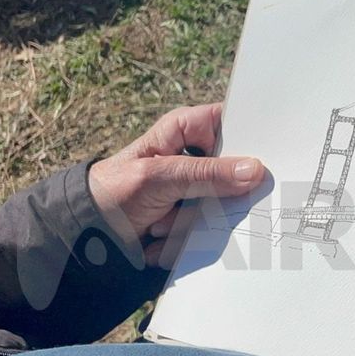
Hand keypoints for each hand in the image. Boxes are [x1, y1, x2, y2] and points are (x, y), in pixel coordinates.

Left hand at [88, 103, 264, 266]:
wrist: (88, 232)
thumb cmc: (113, 190)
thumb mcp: (159, 177)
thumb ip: (205, 173)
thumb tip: (253, 170)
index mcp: (187, 129)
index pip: (232, 122)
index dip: (253, 137)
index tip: (266, 160)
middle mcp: (197, 155)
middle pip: (237, 169)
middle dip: (218, 194)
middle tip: (193, 201)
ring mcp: (198, 186)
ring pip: (226, 202)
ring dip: (195, 219)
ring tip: (160, 221)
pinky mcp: (196, 213)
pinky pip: (213, 225)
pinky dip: (189, 234)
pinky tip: (160, 233)